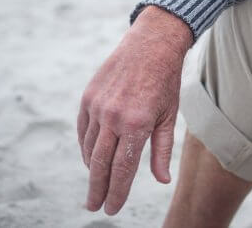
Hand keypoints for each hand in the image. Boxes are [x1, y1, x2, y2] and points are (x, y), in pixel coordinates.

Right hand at [78, 5, 194, 214]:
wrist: (151, 43)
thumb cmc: (165, 81)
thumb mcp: (169, 116)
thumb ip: (162, 151)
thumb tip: (162, 180)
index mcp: (137, 124)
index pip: (123, 169)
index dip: (117, 192)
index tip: (112, 209)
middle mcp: (114, 116)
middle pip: (101, 165)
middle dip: (98, 190)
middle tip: (94, 207)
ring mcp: (98, 106)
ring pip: (90, 148)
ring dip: (92, 169)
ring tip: (96, 184)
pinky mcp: (88, 97)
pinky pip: (83, 130)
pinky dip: (86, 147)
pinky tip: (92, 158)